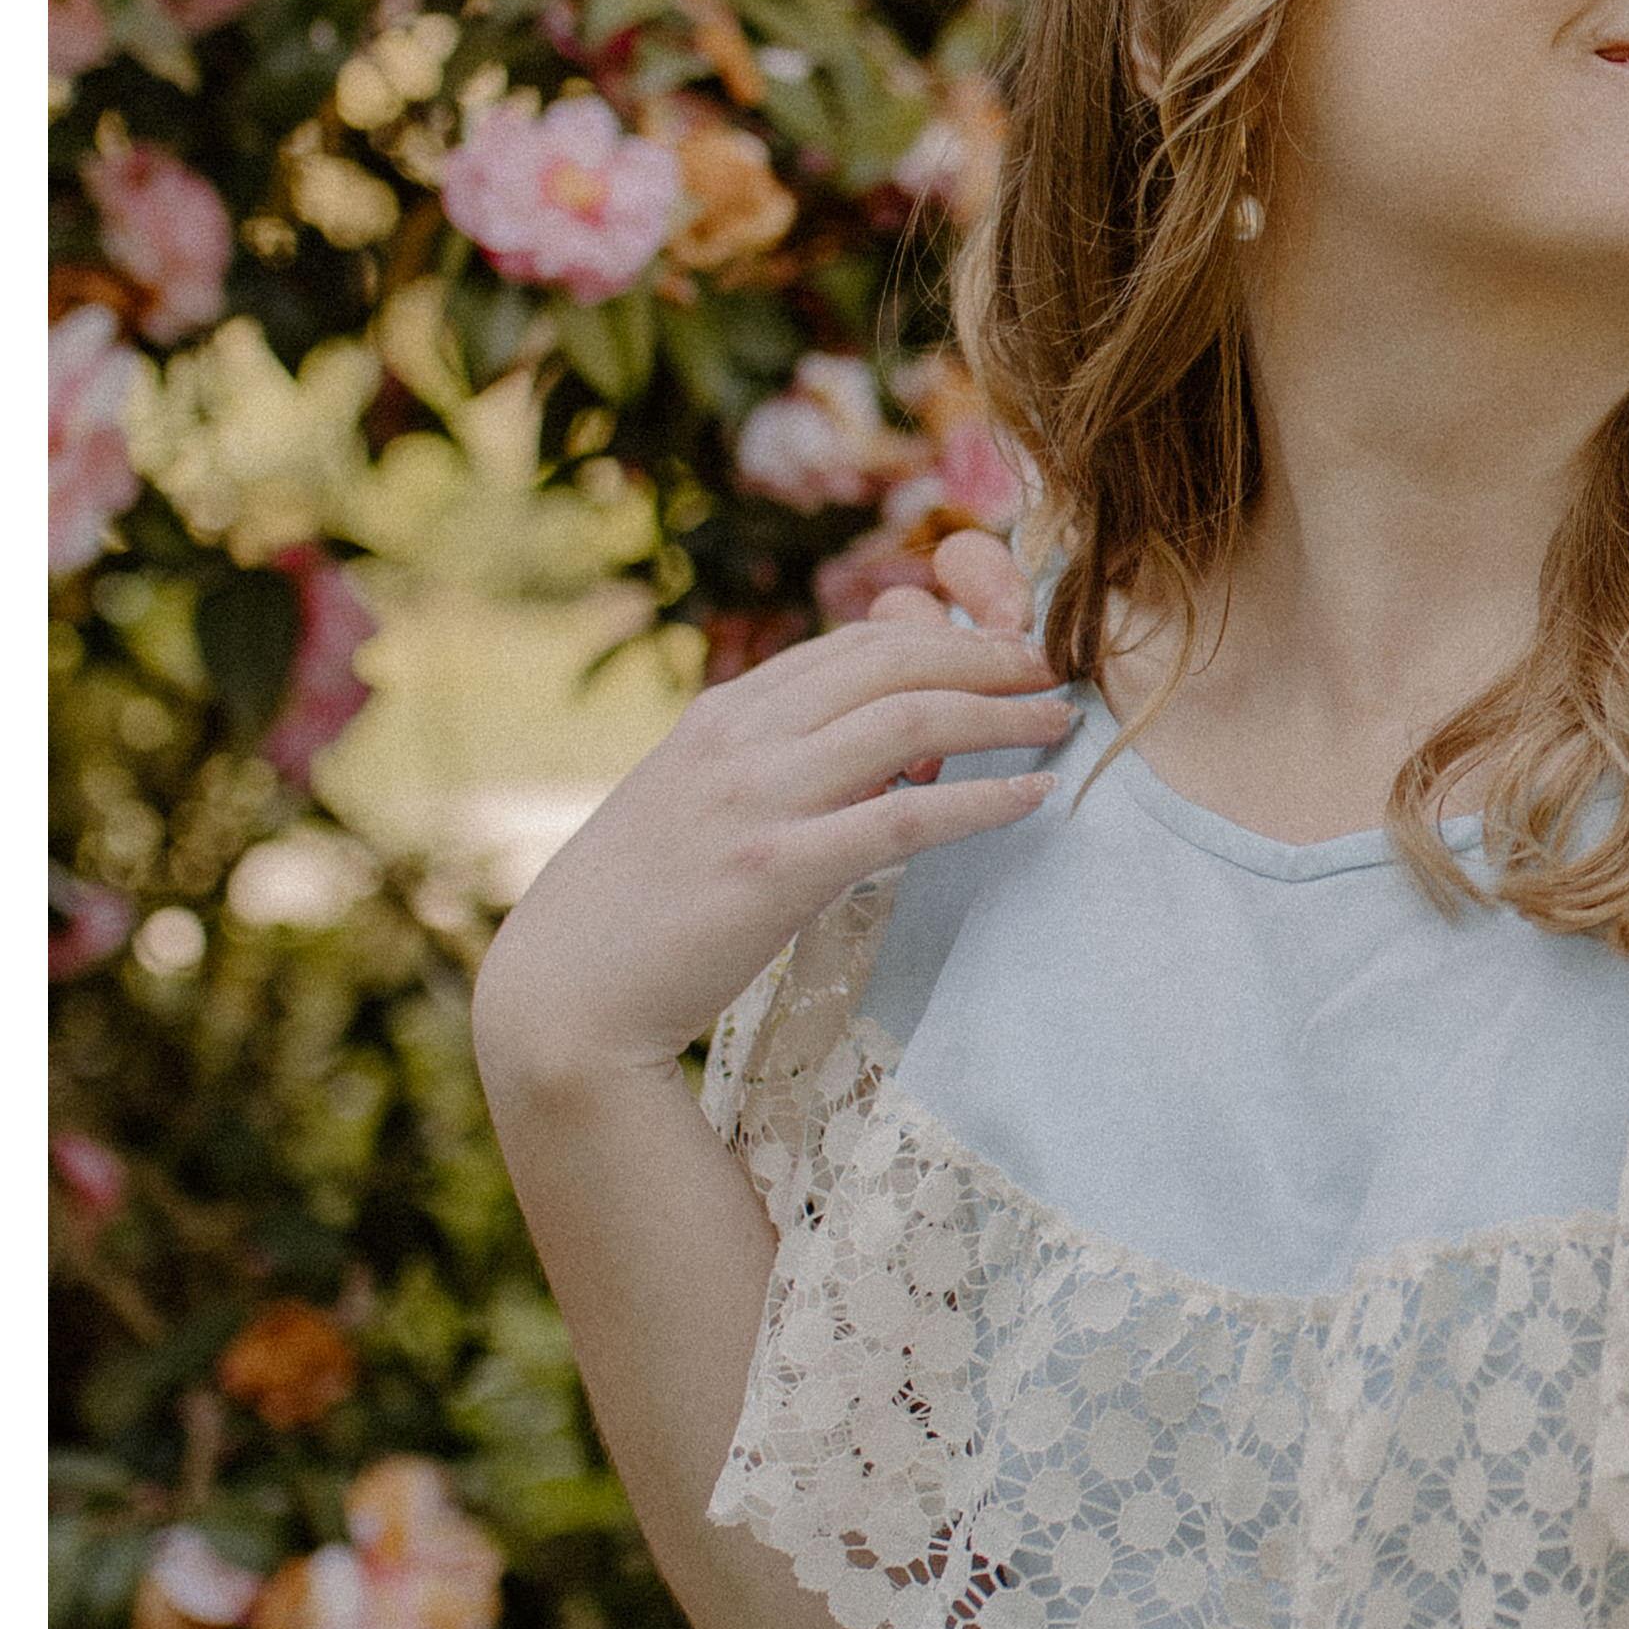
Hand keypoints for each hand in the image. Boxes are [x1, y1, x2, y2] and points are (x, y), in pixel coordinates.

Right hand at [470, 548, 1072, 1108]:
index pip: (852, 646)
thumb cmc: (640, 908)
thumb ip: (778, 768)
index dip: (941, 637)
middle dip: (987, 657)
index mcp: (723, 715)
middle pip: (892, 665)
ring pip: (908, 722)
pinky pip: (905, 821)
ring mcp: (757, 800)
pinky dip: (980, 800)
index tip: (1003, 647)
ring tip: (1061, 720)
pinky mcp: (777, 870)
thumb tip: (887, 756)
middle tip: (1053, 667)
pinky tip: (1031, 798)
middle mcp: (741, 739)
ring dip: (1001, 714)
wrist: (567, 991)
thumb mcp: (701, 805)